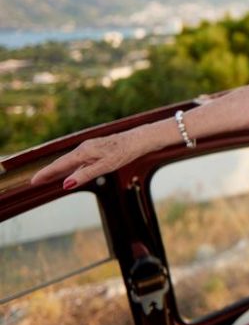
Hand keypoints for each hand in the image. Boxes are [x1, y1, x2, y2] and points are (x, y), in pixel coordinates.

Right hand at [31, 129, 149, 188]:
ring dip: (59, 170)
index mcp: (84, 152)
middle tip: (35, 182)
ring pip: (71, 161)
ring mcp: (90, 148)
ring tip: (48, 179)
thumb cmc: (124, 152)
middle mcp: (84, 148)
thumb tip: (66, 184)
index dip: (46, 173)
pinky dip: (71, 167)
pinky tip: (70, 174)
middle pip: (63, 162)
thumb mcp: (105, 166)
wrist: (139, 140)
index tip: (33, 181)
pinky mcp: (96, 149)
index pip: (60, 165)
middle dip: (49, 172)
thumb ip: (85, 174)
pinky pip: (79, 160)